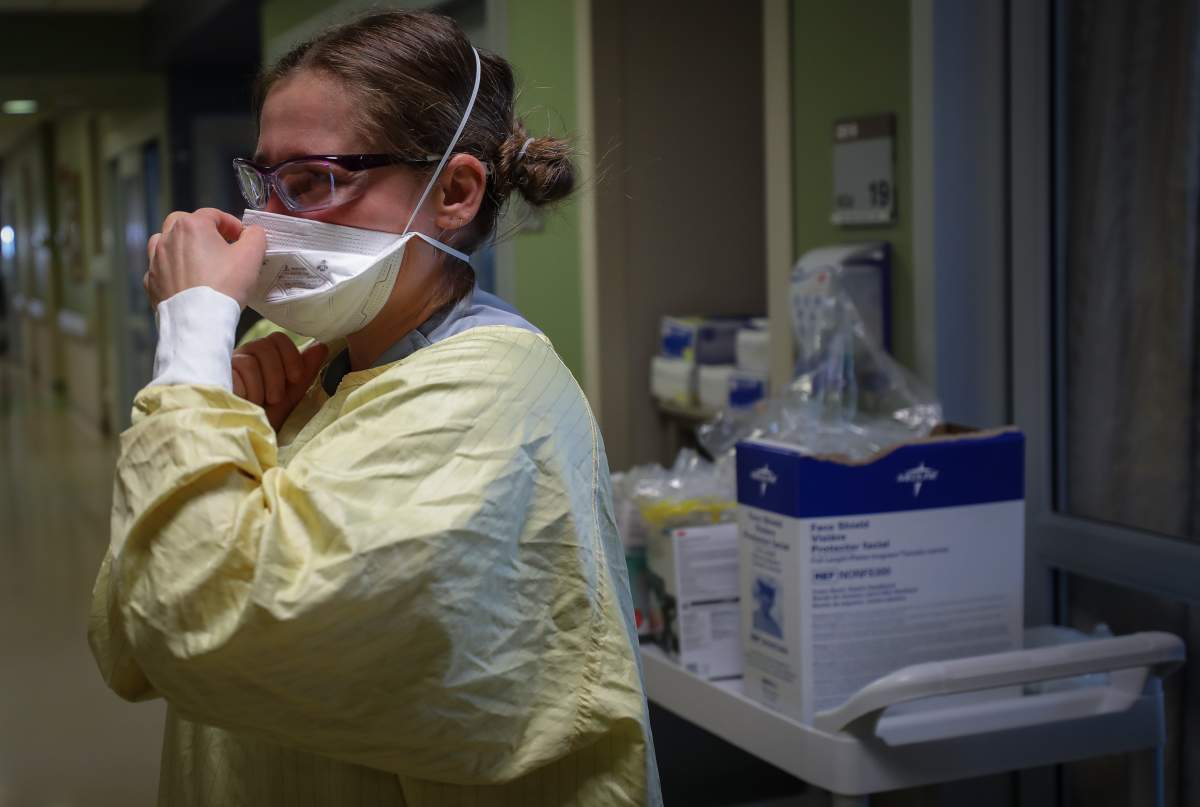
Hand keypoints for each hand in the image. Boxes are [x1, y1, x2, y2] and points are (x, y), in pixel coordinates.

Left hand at [144, 208, 264, 306]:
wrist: (198, 321)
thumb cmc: (224, 286)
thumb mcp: (251, 256)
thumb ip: (255, 236)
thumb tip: (253, 232)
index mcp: (191, 226)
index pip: (214, 215)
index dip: (232, 224)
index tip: (242, 238)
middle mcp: (168, 238)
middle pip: (184, 222)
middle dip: (202, 230)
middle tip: (218, 245)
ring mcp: (156, 260)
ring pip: (165, 241)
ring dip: (180, 245)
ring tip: (197, 260)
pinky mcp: (151, 282)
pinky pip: (160, 268)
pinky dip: (172, 269)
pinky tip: (185, 280)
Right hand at [232, 333, 329, 430]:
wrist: (244, 439)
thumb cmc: (265, 418)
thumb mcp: (290, 396)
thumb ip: (304, 372)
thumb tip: (321, 346)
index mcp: (263, 359)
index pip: (277, 338)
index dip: (290, 355)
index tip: (295, 378)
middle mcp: (243, 357)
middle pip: (264, 345)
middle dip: (276, 374)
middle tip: (275, 398)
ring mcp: (226, 366)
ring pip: (250, 361)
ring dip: (261, 388)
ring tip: (259, 403)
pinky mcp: (213, 375)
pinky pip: (234, 372)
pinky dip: (246, 391)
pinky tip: (243, 402)